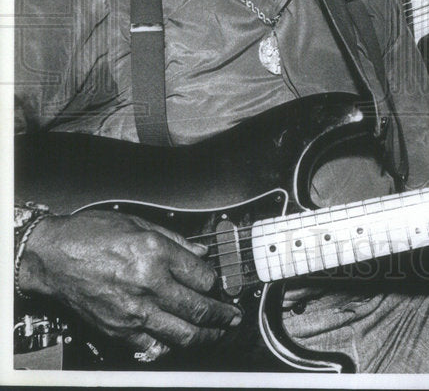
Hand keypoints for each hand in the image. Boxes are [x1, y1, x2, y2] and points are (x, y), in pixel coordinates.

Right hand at [18, 209, 241, 357]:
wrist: (52, 256)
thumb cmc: (90, 236)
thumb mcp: (140, 224)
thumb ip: (175, 241)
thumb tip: (199, 253)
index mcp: (156, 254)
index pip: (203, 277)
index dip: (217, 282)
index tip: (220, 285)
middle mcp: (149, 284)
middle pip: (199, 308)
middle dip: (222, 315)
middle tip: (232, 317)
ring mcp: (134, 311)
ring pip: (182, 333)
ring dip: (206, 336)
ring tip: (216, 333)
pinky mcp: (118, 329)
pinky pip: (152, 346)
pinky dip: (169, 346)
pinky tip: (177, 341)